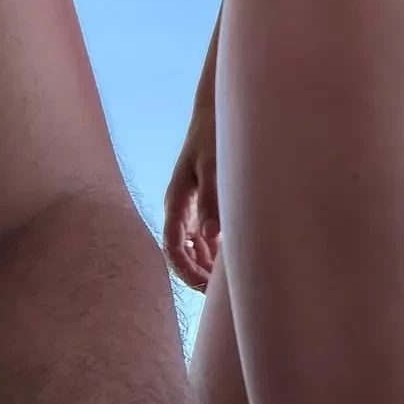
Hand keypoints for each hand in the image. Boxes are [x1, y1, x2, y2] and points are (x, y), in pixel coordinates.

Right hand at [163, 122, 220, 292]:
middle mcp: (180, 208)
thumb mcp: (213, 163)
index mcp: (176, 202)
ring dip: (207, 265)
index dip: (186, 271)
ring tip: (229, 283)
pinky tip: (230, 260)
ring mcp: (191, 206)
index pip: (173, 248)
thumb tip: (210, 235)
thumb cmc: (213, 134)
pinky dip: (214, 250)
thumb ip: (211, 197)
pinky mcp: (203, 202)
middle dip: (198, 274)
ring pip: (195, 247)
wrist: (217, 110)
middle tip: (222, 294)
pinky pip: (204, 235)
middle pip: (183, 253)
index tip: (204, 287)